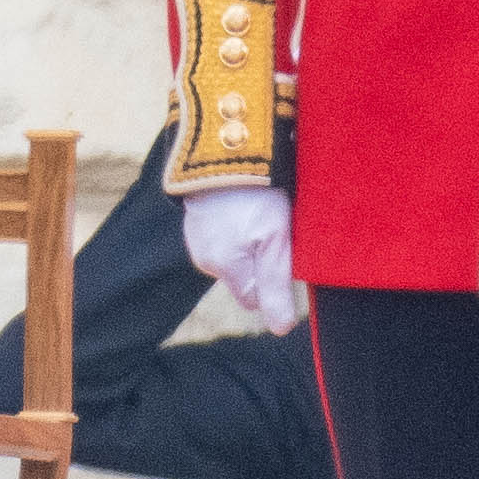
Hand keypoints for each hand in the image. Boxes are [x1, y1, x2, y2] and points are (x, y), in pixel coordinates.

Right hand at [179, 183, 303, 334]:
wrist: (224, 149)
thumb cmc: (256, 195)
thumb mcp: (275, 241)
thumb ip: (276, 287)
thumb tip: (281, 329)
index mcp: (225, 268)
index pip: (254, 298)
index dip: (272, 280)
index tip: (282, 253)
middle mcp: (205, 259)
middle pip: (243, 277)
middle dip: (258, 261)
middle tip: (273, 228)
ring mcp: (196, 238)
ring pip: (232, 255)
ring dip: (246, 241)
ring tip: (258, 210)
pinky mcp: (195, 218)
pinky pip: (220, 235)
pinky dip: (233, 224)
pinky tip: (242, 204)